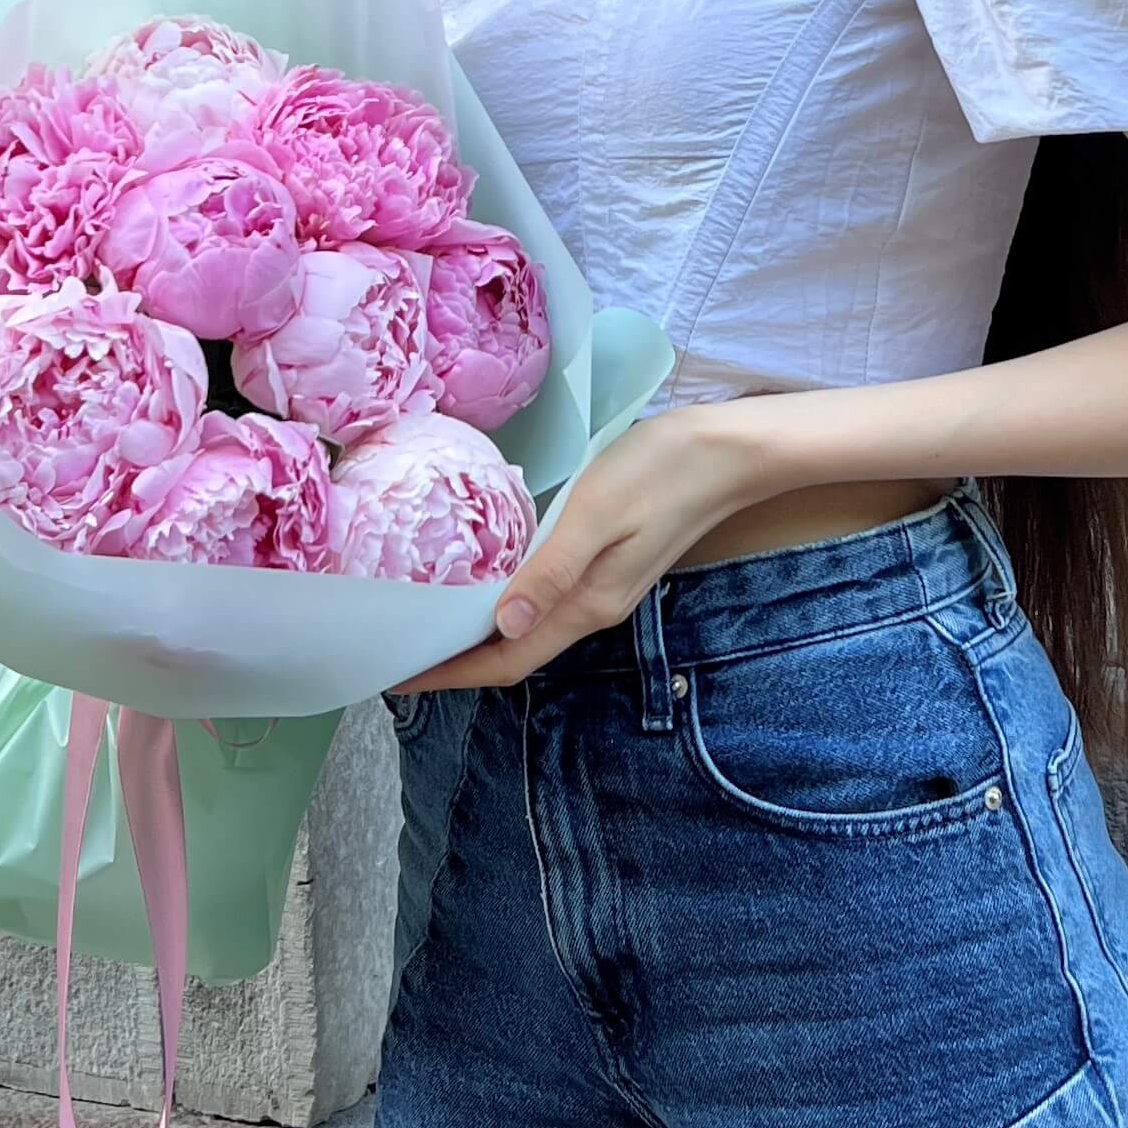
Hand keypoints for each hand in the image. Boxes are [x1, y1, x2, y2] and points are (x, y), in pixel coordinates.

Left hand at [390, 403, 764, 691]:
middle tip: (398, 648)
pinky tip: (483, 579)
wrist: (730, 452)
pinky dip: (506, 601)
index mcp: (587, 605)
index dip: (451, 675)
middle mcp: (594, 608)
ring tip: (427, 621)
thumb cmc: (662, 471)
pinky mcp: (608, 563)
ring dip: (478, 633)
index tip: (398, 674)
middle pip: (514, 653)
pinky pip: (545, 598)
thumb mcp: (598, 512)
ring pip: (529, 627)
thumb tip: (505, 623)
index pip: (508, 662)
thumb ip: (552, 568)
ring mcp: (603, 588)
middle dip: (456, 661)